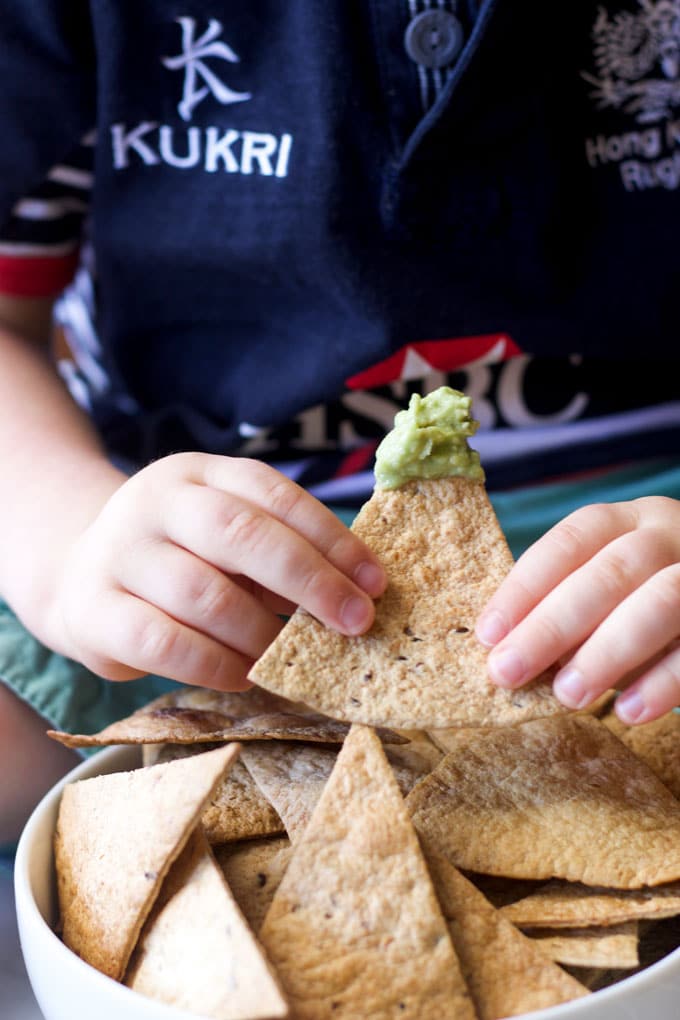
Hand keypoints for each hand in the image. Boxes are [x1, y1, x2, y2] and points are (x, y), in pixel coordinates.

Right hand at [54, 453, 385, 689]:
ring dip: (261, 633)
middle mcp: (156, 503)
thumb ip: (279, 551)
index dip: (331, 537)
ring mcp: (119, 553)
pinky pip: (164, 643)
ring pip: (204, 594)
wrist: (78, 573)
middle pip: (240, 533)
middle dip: (310, 580)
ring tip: (291, 656)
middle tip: (355, 622)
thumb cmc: (180, 556)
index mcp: (200, 474)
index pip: (273, 493)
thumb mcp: (224, 535)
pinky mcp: (94, 610)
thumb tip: (356, 594)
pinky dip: (215, 665)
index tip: (376, 581)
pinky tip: (244, 676)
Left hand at [475, 496, 679, 723]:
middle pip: (609, 572)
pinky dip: (663, 682)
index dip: (524, 587)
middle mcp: (668, 535)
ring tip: (567, 696)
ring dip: (606, 653)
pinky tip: (629, 712)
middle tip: (508, 672)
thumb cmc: (641, 604)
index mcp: (627, 522)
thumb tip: (506, 654)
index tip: (487, 634)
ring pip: (660, 603)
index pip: (569, 542)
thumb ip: (565, 612)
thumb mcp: (604, 595)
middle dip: (551, 626)